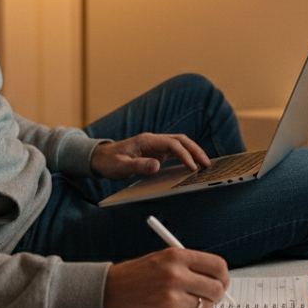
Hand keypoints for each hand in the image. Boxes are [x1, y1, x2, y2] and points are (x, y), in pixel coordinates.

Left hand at [90, 133, 209, 179]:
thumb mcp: (122, 167)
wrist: (100, 158)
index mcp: (147, 141)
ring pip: (180, 144)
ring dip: (193, 152)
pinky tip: (192, 165)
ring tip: (204, 164)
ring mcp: (155, 146)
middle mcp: (154, 140)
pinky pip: (175, 152)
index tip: (192, 168)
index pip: (172, 144)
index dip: (184, 155)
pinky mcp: (156, 152)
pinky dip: (186, 156)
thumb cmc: (110, 162)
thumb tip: (157, 166)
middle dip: (195, 150)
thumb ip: (139, 166)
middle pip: (181, 140)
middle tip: (207, 164)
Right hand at [103, 247, 229, 307]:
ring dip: (199, 307)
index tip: (221, 281)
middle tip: (208, 296)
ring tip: (181, 302)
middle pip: (216, 288)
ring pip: (206, 306)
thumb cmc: (133, 277)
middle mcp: (176, 276)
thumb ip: (189, 266)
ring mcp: (172, 299)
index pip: (217, 266)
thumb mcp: (161, 259)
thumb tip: (217, 280)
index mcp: (176, 256)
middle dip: (216, 295)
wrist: (105, 294)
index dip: (223, 276)